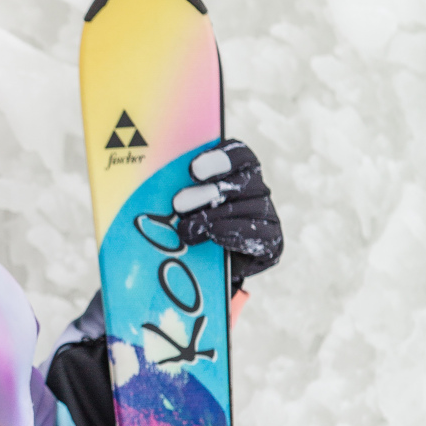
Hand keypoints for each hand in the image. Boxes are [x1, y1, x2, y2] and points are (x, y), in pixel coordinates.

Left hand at [172, 141, 282, 285]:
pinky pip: (258, 234)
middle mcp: (257, 190)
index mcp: (239, 172)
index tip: (192, 170)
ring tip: (186, 229)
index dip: (219, 159)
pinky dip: (232, 233)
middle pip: (243, 181)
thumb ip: (176, 189)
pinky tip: (214, 236)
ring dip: (213, 217)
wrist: (209, 270)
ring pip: (248, 207)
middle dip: (208, 192)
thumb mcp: (182, 206)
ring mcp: (267, 215)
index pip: (240, 155)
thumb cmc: (191, 228)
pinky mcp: (272, 242)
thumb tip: (153, 180)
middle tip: (178, 204)